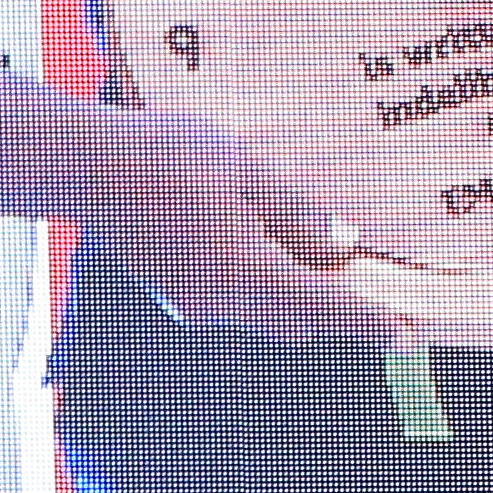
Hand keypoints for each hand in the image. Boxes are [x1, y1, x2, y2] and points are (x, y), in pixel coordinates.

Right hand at [82, 110, 400, 341]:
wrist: (85, 168)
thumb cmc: (164, 156)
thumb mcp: (247, 169)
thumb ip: (298, 214)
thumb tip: (341, 246)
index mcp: (240, 270)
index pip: (322, 306)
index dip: (369, 321)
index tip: (407, 335)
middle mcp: (215, 300)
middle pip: (296, 319)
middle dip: (333, 306)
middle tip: (369, 276)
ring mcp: (191, 302)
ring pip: (265, 311)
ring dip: (294, 290)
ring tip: (310, 245)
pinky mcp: (176, 293)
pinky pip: (234, 299)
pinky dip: (260, 281)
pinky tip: (259, 239)